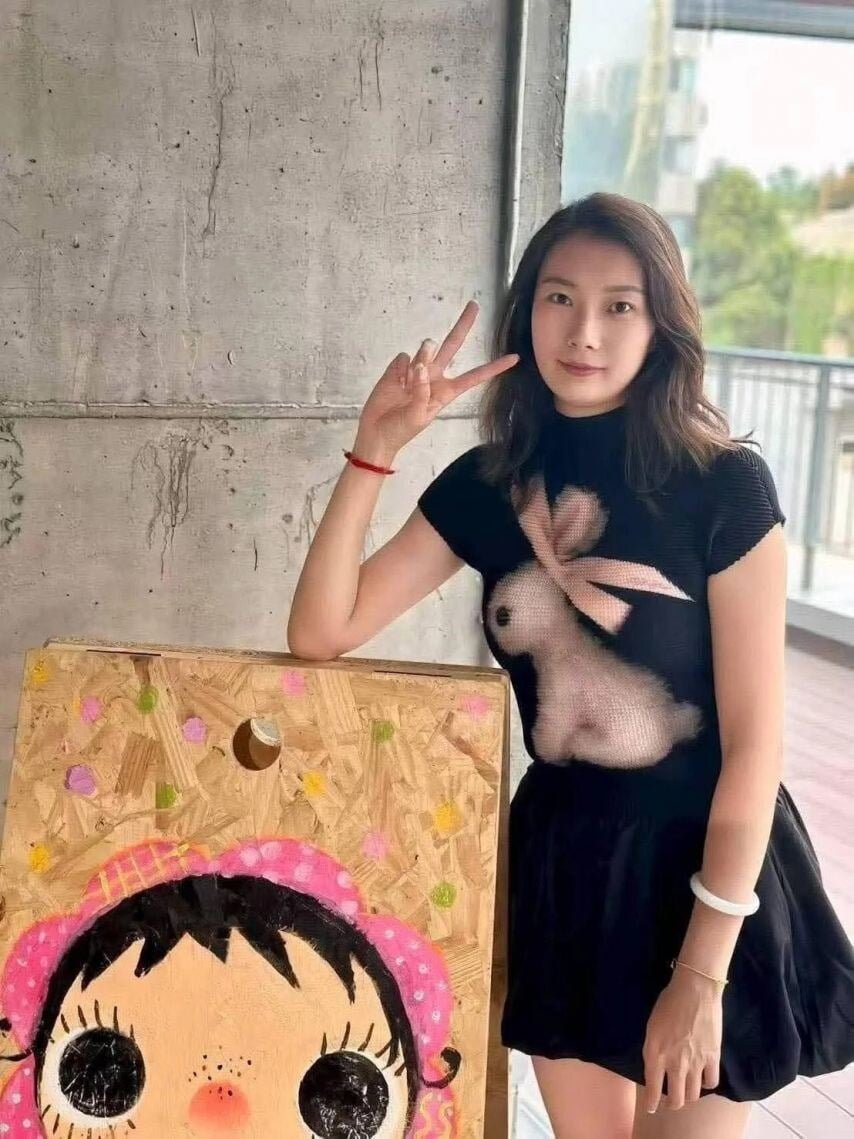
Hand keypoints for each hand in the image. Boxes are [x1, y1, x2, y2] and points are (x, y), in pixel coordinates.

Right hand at [355, 301, 518, 460]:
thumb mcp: (418, 417)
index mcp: (446, 392)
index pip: (474, 376)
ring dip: (421, 359)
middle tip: (474, 304)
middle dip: (463, 325)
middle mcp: (434, 376)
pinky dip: (400, 369)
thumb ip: (422, 392)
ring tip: (407, 383)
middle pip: (452, 345)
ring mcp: (416, 370)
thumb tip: (420, 367)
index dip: (494, 368)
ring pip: (425, 350)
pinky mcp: (398, 367)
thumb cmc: (401, 429)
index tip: (515, 357)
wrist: (376, 432)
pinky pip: (404, 358)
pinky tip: (395, 383)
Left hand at [642, 968, 722, 1112]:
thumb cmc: (668, 1002)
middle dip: (672, 1104)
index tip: (652, 1108)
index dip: (652, 1102)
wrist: (695, 990)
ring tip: (686, 1091)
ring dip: (688, 1096)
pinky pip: (711, 1083)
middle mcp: (675, 1064)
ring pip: (693, 1095)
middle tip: (671, 1101)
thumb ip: (653, 1050)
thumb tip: (656, 1067)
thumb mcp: (651, 1027)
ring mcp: (695, 1063)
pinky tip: (703, 1078)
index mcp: (655, 1053)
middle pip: (675, 1099)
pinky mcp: (713, 1058)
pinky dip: (706, 1084)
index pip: (652, 1089)